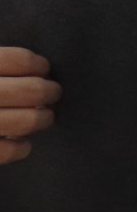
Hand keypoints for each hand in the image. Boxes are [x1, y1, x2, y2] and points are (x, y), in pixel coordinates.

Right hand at [0, 47, 61, 163]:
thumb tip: (34, 64)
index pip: (17, 60)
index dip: (37, 64)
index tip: (44, 69)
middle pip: (30, 90)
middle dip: (48, 92)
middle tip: (53, 93)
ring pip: (25, 121)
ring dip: (41, 119)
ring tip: (44, 117)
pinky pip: (7, 151)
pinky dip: (21, 148)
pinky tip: (23, 143)